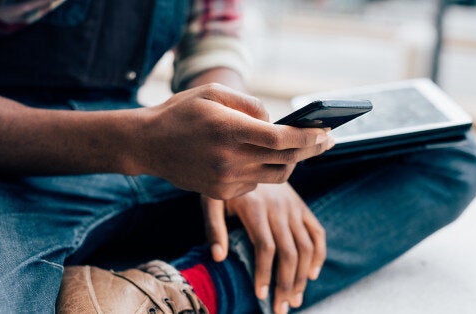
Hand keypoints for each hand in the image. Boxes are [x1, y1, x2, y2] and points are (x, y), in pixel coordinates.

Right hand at [125, 83, 334, 199]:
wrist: (147, 144)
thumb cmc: (181, 112)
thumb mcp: (214, 93)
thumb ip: (250, 105)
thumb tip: (276, 123)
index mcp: (230, 130)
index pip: (282, 139)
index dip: (309, 137)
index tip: (327, 132)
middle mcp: (230, 159)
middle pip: (286, 159)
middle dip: (312, 149)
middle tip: (328, 140)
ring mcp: (226, 179)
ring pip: (276, 176)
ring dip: (291, 162)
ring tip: (297, 149)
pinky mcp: (221, 193)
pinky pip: (256, 184)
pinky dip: (264, 170)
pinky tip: (260, 158)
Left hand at [202, 183, 326, 313]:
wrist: (251, 152)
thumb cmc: (225, 181)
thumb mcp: (211, 198)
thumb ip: (213, 227)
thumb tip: (218, 258)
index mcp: (256, 207)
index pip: (266, 247)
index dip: (264, 273)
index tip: (260, 295)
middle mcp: (279, 208)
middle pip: (289, 252)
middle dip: (286, 284)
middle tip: (280, 309)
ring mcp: (294, 207)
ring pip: (306, 246)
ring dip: (303, 277)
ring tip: (295, 300)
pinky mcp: (302, 206)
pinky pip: (317, 233)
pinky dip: (319, 255)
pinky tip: (312, 275)